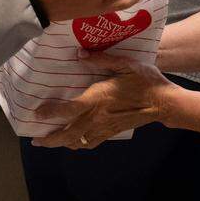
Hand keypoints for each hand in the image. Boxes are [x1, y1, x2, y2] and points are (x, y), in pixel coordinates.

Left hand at [32, 51, 178, 148]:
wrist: (164, 102)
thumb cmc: (145, 80)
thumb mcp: (126, 63)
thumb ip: (102, 59)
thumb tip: (80, 55)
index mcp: (99, 98)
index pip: (69, 109)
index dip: (51, 113)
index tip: (36, 114)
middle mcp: (98, 116)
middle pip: (68, 133)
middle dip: (50, 139)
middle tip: (35, 140)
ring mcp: (105, 127)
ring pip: (78, 141)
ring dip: (62, 144)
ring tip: (49, 142)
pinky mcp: (112, 132)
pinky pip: (91, 143)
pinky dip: (79, 145)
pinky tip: (74, 143)